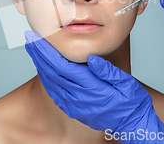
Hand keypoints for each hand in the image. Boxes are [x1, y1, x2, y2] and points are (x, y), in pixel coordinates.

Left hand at [24, 30, 163, 142]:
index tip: (37, 38)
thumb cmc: (133, 103)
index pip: (62, 66)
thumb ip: (108, 71)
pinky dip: (46, 79)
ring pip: (51, 82)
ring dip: (40, 65)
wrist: (134, 126)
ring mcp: (75, 106)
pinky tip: (43, 69)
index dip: (47, 51)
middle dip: (39, 54)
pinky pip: (55, 93)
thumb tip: (92, 57)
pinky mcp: (74, 110)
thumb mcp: (127, 84)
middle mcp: (80, 98)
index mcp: (92, 88)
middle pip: (52, 72)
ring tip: (33, 49)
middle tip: (29, 38)